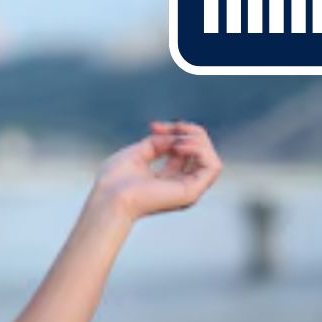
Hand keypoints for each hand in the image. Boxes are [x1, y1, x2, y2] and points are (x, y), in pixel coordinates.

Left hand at [92, 119, 222, 222]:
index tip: (153, 125)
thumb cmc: (115, 179)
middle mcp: (181, 187)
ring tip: (176, 139)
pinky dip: (200, 150)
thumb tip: (178, 136)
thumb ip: (160, 143)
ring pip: (211, 159)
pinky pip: (212, 166)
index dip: (175, 131)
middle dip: (189, 132)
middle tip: (167, 128)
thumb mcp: (139, 152)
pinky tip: (180, 146)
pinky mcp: (191, 192)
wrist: (109, 196)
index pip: (186, 151)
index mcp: (169, 180)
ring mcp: (189, 191)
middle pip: (202, 153)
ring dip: (197, 140)